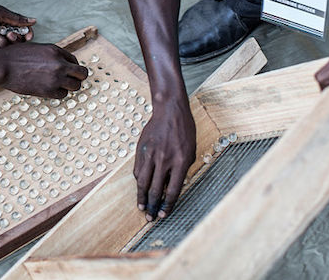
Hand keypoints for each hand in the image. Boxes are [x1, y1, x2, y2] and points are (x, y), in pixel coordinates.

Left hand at [0, 2, 34, 47]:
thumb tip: (33, 21)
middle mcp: (1, 32)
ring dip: (1, 41)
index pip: (22, 31)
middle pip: (17, 41)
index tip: (27, 36)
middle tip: (7, 34)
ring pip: (7, 48)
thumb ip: (16, 19)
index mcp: (5, 22)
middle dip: (14, 39)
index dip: (26, 34)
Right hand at [0, 43, 87, 98]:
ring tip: (59, 85)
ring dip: (69, 86)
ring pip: (75, 86)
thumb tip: (65, 64)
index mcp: (56, 51)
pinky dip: (58, 93)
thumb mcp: (38, 49)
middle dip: (78, 77)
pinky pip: (62, 95)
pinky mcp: (48, 91)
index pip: (75, 61)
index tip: (66, 71)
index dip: (71, 66)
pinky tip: (50, 89)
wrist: (3, 65)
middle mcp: (59, 64)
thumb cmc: (16, 56)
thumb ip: (53, 56)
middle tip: (70, 79)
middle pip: (82, 74)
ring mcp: (55, 78)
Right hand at [133, 95, 195, 220]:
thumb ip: (181, 170)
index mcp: (180, 162)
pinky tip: (140, 188)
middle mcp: (164, 160)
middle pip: (156, 190)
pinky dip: (139, 181)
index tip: (164, 214)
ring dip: (141, 198)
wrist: (170, 111)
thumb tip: (172, 187)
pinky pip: (138, 170)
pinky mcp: (141, 150)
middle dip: (153, 207)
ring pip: (143, 182)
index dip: (167, 205)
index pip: (172, 190)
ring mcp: (151, 155)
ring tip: (141, 208)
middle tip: (150, 218)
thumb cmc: (184, 131)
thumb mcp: (190, 151)